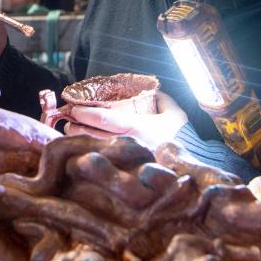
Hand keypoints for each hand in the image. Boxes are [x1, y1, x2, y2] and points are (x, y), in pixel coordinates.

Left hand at [64, 91, 187, 149]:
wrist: (192, 161)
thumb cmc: (181, 133)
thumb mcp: (173, 111)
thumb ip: (158, 97)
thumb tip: (143, 89)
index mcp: (139, 128)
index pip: (106, 120)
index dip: (87, 114)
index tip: (74, 109)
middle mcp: (130, 145)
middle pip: (95, 136)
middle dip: (77, 128)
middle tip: (68, 121)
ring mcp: (127, 160)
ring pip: (96, 149)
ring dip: (80, 140)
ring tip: (71, 131)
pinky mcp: (127, 170)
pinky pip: (104, 160)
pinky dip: (91, 152)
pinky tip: (82, 146)